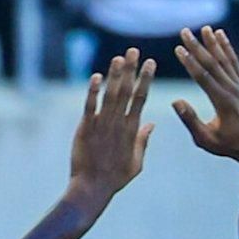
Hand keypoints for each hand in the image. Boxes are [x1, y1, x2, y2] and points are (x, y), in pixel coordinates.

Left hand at [67, 50, 154, 208]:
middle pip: (126, 91)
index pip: (141, 98)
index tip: (150, 62)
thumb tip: (152, 124)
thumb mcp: (136, 163)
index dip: (146, 79)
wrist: (92, 188)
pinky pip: (89, 106)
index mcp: (132, 130)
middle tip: (134, 51)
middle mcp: (118, 124)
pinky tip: (97, 76)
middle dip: (131, 70)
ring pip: (109, 95)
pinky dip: (93, 91)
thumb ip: (143, 141)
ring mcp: (102, 125)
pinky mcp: (85, 129)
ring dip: (114, 75)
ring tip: (118, 58)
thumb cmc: (115, 178)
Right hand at [171, 25, 238, 165]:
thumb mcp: (205, 139)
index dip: (190, 62)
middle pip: (213, 63)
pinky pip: (234, 62)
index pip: (203, 77)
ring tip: (204, 28)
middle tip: (185, 32)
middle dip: (197, 46)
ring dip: (213, 43)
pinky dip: (227, 48)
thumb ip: (190, 120)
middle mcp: (232, 89)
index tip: (178, 49)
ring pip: (225, 59)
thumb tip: (176, 101)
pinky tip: (221, 36)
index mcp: (222, 102)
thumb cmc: (227, 145)